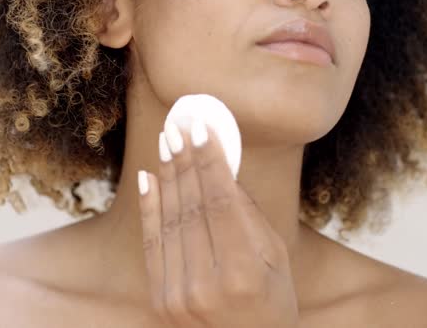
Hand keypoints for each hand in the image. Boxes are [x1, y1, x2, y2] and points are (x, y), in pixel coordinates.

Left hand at [138, 118, 299, 327]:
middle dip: (185, 160)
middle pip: (192, 205)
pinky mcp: (160, 299)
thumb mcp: (276, 257)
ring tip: (166, 142)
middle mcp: (205, 283)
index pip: (220, 202)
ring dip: (168, 175)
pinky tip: (150, 177)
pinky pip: (152, 243)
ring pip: (170, 219)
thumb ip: (248, 215)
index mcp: (244, 272)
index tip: (202, 129)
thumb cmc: (273, 301)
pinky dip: (149, 207)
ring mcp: (177, 294)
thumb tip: (222, 170)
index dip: (209, 161)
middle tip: (179, 125)